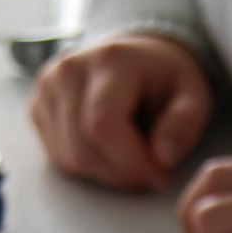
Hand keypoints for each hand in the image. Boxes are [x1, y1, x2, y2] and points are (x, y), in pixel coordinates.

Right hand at [29, 35, 212, 190]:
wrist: (135, 58)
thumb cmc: (164, 78)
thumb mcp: (193, 95)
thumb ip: (184, 124)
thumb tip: (163, 157)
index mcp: (109, 60)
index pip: (103, 127)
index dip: (131, 163)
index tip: (160, 175)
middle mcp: (69, 70)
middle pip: (82, 148)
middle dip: (121, 174)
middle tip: (149, 174)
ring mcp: (48, 89)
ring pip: (69, 158)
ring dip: (105, 174)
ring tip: (132, 161)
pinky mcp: (38, 108)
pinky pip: (59, 157)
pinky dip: (88, 167)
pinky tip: (110, 154)